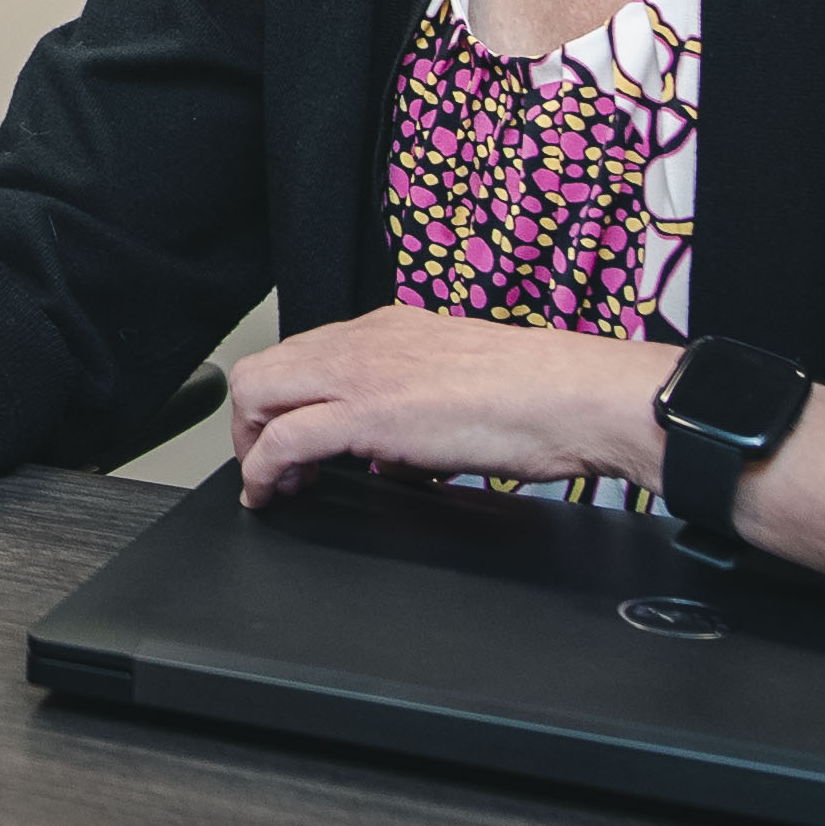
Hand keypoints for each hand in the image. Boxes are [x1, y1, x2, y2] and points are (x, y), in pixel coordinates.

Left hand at [222, 304, 668, 505]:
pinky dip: (264, 470)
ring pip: (259, 393)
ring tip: (272, 486)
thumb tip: (394, 453)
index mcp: (386, 330)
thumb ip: (412, 405)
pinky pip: (285, 437)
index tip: (287, 441)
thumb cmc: (538, 396)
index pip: (301, 356)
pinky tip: (273, 495)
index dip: (283, 403)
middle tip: (269, 469)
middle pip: (263, 370)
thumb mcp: (455, 384)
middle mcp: (363, 341)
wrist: (574, 395)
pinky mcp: (367, 413)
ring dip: (250, 446)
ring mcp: (361, 373)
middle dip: (250, 424)